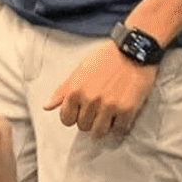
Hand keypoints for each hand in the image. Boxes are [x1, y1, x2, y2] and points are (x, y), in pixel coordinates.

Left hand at [43, 41, 157, 137]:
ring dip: (102, 126)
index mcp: (76, 92)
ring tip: (108, 115)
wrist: (135, 49)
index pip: (66, 120)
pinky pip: (119, 128)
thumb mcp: (79, 69)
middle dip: (88, 120)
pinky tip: (120, 114)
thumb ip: (62, 90)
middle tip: (97, 110)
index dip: (73, 117)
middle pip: (83, 126)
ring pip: (99, 132)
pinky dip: (119, 124)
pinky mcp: (127, 109)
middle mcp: (91, 100)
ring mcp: (109, 106)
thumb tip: (47, 107)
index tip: (80, 112)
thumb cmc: (106, 58)